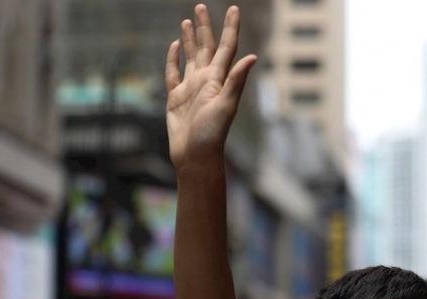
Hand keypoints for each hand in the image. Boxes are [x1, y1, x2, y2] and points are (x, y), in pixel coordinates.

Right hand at [165, 4, 257, 171]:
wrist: (195, 157)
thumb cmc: (212, 135)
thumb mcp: (226, 106)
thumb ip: (237, 81)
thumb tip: (253, 57)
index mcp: (218, 80)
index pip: (226, 48)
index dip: (230, 28)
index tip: (233, 8)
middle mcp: (206, 81)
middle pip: (207, 47)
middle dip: (205, 27)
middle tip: (201, 6)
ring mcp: (191, 88)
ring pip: (191, 57)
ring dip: (191, 39)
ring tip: (188, 20)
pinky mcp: (176, 98)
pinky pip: (174, 73)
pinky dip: (173, 59)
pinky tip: (175, 46)